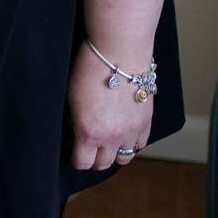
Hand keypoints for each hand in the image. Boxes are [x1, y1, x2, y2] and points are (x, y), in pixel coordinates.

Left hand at [68, 38, 153, 170]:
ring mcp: (131, 131)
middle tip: (88, 148)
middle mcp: (111, 137)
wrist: (119, 52)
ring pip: (124, 158)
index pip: (82, 163)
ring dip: (114, 153)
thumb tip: (76, 132)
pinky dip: (131, 143)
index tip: (73, 152)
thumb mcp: (72, 98)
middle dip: (93, 159)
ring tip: (107, 143)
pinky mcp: (146, 122)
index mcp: (88, 132)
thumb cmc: (90, 68)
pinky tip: (123, 134)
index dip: (76, 159)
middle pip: (103, 164)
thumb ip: (76, 121)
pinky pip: (140, 145)